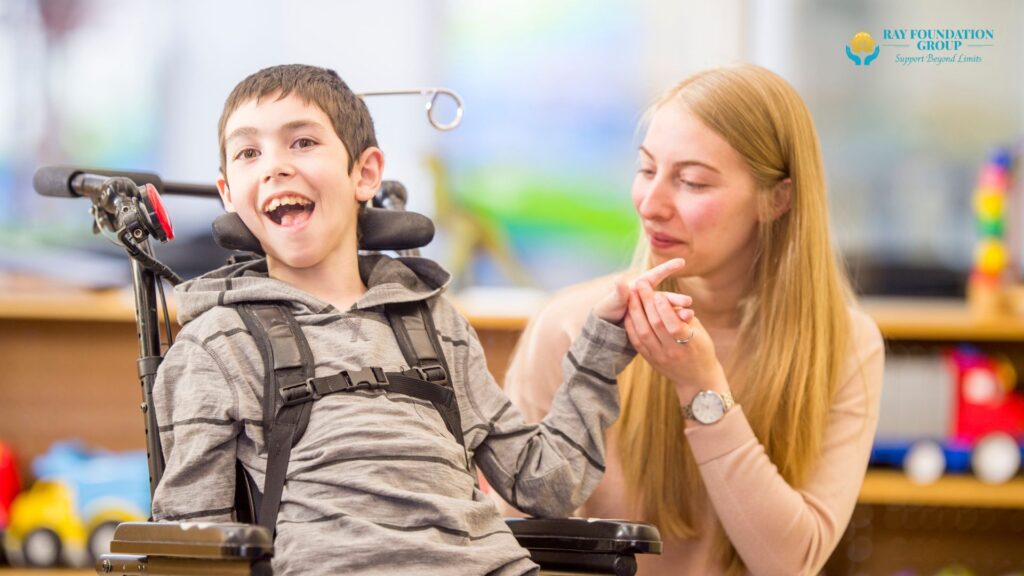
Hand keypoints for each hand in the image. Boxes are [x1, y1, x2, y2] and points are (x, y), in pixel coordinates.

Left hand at [594, 258, 687, 322]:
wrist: (606, 328)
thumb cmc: (607, 310)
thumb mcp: (612, 301)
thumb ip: (619, 292)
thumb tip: (619, 279)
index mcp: (639, 287)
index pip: (655, 275)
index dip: (667, 268)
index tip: (681, 262)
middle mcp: (648, 297)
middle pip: (665, 296)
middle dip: (676, 299)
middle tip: (688, 302)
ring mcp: (652, 309)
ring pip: (668, 310)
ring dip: (678, 312)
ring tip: (689, 316)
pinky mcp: (654, 322)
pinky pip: (666, 322)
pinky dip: (675, 323)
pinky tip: (685, 325)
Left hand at [624, 279, 727, 400]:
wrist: (697, 379)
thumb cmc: (702, 349)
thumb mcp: (700, 331)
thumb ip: (684, 315)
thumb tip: (669, 299)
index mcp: (689, 343)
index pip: (672, 324)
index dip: (663, 307)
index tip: (657, 292)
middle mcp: (672, 351)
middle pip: (655, 324)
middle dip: (646, 302)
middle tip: (639, 284)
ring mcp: (659, 357)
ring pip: (643, 332)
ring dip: (635, 311)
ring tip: (631, 294)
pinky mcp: (650, 360)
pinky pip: (637, 342)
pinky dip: (631, 326)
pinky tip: (628, 312)